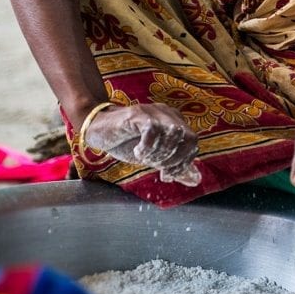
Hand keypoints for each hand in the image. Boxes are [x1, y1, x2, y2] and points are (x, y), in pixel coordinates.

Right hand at [83, 103, 200, 185]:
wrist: (98, 129)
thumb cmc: (126, 142)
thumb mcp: (154, 158)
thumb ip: (174, 167)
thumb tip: (196, 181)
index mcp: (175, 122)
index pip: (193, 143)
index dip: (183, 163)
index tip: (166, 175)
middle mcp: (168, 114)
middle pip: (188, 138)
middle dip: (174, 159)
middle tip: (155, 166)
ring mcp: (153, 112)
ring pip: (173, 133)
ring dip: (161, 153)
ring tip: (145, 159)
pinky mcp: (138, 114)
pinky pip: (152, 129)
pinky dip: (148, 146)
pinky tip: (138, 152)